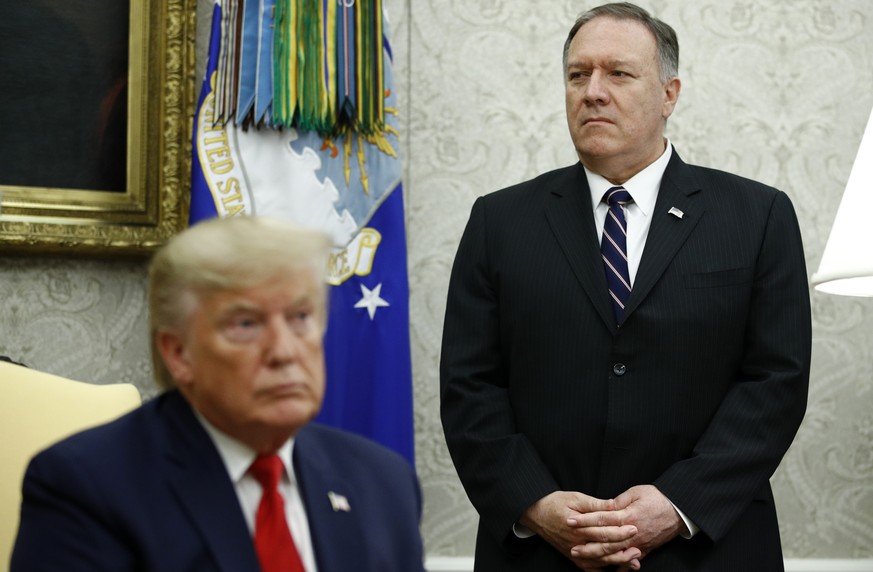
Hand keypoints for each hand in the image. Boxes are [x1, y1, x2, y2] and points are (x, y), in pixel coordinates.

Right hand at [519, 491, 640, 569]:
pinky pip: (590, 569)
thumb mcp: (574, 498)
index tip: (634, 528)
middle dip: (623, 547)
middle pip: (603, 548)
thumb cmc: (554, 503)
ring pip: (599, 561)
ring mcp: (574, 553)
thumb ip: (594, 504)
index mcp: (577, 527)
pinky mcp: (573, 558)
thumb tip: (613, 505)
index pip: (602, 531)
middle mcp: (576, 543)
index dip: (619, 531)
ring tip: (634, 559)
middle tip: (639, 544)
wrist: (535, 513)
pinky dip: (604, 570)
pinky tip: (617, 570)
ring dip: (618, 561)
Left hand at [573, 484, 681, 563]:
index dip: (584, 520)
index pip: (601, 518)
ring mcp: (638, 543)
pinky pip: (629, 561)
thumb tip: (603, 507)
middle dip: (587, 544)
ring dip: (597, 556)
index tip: (570, 521)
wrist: (678, 510)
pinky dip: (619, 567)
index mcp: (627, 515)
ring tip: (583, 557)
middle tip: (571, 547)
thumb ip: (618, 501)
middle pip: (605, 540)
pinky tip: (607, 570)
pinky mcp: (645, 549)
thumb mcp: (636, 492)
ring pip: (614, 553)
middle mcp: (632, 532)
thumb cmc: (657, 498)